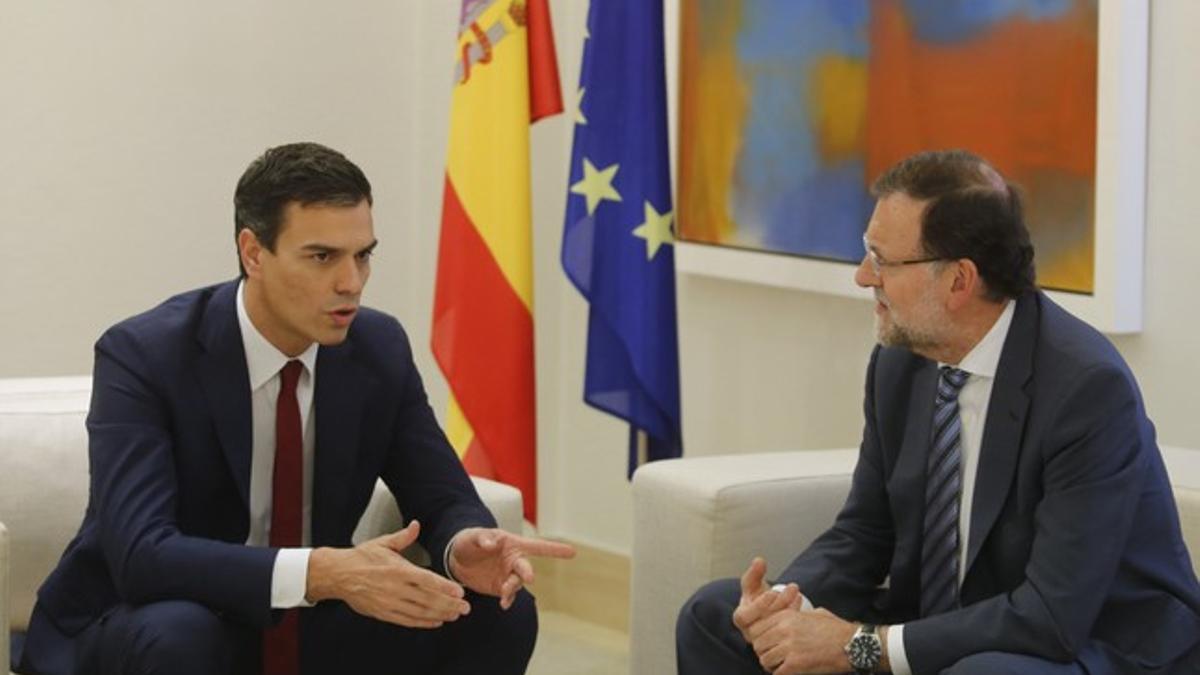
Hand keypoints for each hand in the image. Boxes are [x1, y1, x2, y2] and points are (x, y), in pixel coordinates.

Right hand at [305, 520, 470, 628]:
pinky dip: (423, 622)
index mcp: (398, 569)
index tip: (460, 592)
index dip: (444, 587)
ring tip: (455, 615)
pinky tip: (436, 621)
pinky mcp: (383, 613)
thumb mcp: (383, 543)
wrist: (338, 574)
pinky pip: (407, 621)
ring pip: (419, 612)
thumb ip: (404, 537)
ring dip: (440, 615)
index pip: (426, 580)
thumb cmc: (362, 557)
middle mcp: (395, 588)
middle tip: (466, 607)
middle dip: (449, 605)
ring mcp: (389, 603)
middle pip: (427, 599)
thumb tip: (416, 524)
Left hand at [448, 528, 575, 608]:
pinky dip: (508, 600)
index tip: (572, 552)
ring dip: (513, 589)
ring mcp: (508, 575)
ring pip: (517, 584)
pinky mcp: (500, 588)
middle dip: (528, 573)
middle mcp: (514, 560)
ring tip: (503, 595)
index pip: (537, 546)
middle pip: (526, 568)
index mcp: (513, 544)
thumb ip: (482, 539)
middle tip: (528, 578)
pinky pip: (508, 595)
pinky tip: (504, 604)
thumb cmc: (469, 541)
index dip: (555, 549)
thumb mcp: (473, 537)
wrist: (457, 559)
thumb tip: (491, 543)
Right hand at [732, 557, 802, 642]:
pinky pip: (787, 631)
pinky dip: (794, 614)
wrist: (766, 609)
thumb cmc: (756, 596)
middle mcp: (751, 630)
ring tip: (796, 591)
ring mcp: (766, 637)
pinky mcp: (779, 639)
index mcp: (742, 618)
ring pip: (776, 628)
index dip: (758, 606)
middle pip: (762, 623)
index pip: (744, 617)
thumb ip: (754, 573)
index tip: (772, 592)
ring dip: (789, 608)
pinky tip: (799, 600)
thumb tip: (759, 560)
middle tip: (793, 588)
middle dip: (780, 604)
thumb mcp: (753, 584)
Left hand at [751, 608, 856, 674]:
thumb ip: (794, 616)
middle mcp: (784, 630)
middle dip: (765, 652)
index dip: (760, 638)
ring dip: (771, 665)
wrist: (852, 644)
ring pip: (764, 660)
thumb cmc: (835, 630)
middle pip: (758, 645)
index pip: (756, 628)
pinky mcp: (796, 664)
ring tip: (781, 666)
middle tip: (775, 657)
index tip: (767, 644)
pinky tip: (789, 672)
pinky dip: (780, 674)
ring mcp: (789, 647)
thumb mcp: (812, 614)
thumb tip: (783, 622)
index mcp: (786, 616)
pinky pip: (777, 673)